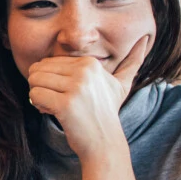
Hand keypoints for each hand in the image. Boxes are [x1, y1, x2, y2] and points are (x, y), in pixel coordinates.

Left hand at [25, 33, 150, 156]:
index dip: (51, 79)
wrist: (105, 141)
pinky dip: (38, 105)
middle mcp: (84, 72)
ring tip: (53, 106)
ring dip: (38, 96)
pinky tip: (50, 112)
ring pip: (34, 81)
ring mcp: (76, 87)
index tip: (64, 93)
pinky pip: (35, 95)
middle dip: (41, 86)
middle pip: (39, 69)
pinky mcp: (65, 103)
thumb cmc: (106, 112)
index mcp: (91, 63)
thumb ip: (132, 62)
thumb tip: (146, 38)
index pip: (50, 62)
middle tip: (55, 100)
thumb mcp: (121, 84)